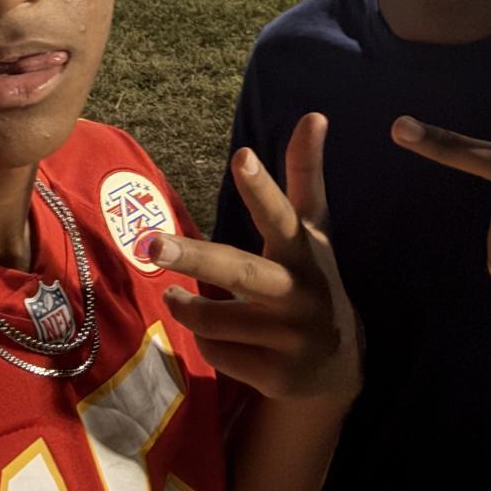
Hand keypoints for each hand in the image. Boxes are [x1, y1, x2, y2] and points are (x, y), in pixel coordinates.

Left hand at [148, 113, 361, 401]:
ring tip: (177, 295)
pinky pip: (217, 354)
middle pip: (239, 273)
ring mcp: (291, 338)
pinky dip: (208, 343)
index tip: (241, 155)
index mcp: (306, 251)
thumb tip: (314, 114)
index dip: (261, 187)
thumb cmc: (312, 279)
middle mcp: (302, 292)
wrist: (339, 365)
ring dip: (187, 307)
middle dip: (195, 257)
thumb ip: (305, 175)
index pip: (281, 214)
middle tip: (150, 245)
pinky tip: (224, 338)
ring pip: (214, 320)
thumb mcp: (313, 230)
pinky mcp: (277, 376)